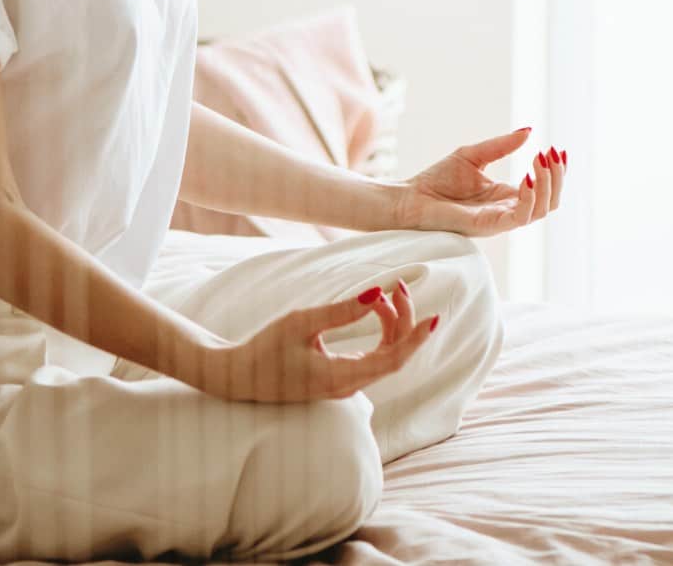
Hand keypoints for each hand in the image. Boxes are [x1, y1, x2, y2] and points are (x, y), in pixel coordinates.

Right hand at [198, 280, 438, 403]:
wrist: (238, 376)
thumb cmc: (265, 349)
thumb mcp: (300, 323)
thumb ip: (340, 311)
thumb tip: (377, 293)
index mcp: (340, 378)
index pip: (392, 361)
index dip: (415, 339)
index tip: (434, 318)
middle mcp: (348, 385)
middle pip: (393, 355)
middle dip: (403, 320)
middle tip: (399, 286)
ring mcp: (345, 384)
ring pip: (385, 354)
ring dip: (392, 323)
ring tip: (384, 293)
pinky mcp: (339, 377)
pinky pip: (374, 355)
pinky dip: (380, 331)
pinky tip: (375, 308)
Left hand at [395, 128, 567, 235]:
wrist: (410, 197)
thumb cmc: (437, 179)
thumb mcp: (474, 155)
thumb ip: (501, 146)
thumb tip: (529, 131)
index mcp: (506, 195)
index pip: (544, 188)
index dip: (556, 171)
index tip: (557, 149)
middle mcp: (507, 209)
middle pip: (550, 201)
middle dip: (558, 178)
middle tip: (552, 154)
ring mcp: (500, 219)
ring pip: (541, 210)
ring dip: (548, 185)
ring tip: (542, 161)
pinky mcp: (489, 225)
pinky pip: (519, 217)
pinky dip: (530, 198)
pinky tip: (528, 177)